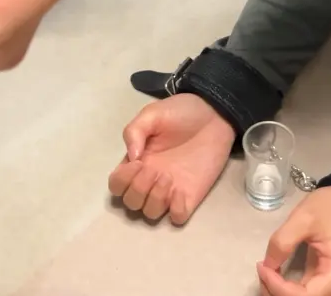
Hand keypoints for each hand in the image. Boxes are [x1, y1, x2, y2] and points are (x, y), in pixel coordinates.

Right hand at [108, 94, 235, 223]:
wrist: (214, 113)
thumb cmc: (182, 112)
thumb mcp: (152, 114)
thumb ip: (134, 131)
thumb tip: (131, 157)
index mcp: (138, 162)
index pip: (117, 186)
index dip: (121, 181)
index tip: (138, 163)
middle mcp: (151, 180)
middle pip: (131, 203)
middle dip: (138, 190)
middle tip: (155, 170)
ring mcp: (171, 190)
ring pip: (151, 213)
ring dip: (155, 199)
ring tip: (168, 178)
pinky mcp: (192, 195)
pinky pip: (178, 218)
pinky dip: (176, 211)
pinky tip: (181, 192)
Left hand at [257, 187, 330, 295]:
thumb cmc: (330, 207)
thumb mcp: (304, 217)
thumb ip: (283, 242)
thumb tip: (267, 264)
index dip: (277, 286)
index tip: (262, 266)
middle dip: (276, 291)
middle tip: (261, 269)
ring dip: (279, 291)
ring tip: (265, 272)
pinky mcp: (325, 278)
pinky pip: (303, 291)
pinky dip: (286, 287)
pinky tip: (273, 275)